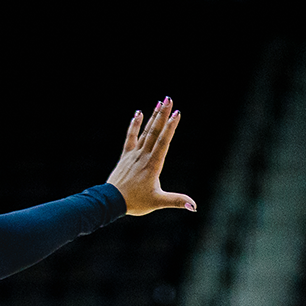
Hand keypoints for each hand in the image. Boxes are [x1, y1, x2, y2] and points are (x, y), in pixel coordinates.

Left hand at [106, 98, 193, 214]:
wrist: (111, 201)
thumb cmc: (135, 202)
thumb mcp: (158, 202)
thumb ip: (176, 201)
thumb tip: (194, 206)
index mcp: (153, 165)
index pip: (163, 142)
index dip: (170, 127)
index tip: (177, 113)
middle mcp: (143, 156)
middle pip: (155, 132)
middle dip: (163, 115)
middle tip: (169, 99)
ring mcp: (134, 154)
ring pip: (145, 132)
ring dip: (153, 117)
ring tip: (159, 102)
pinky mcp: (126, 155)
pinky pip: (130, 137)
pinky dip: (134, 125)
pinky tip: (138, 113)